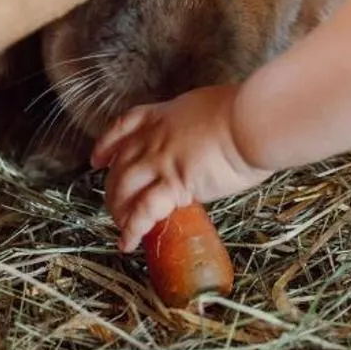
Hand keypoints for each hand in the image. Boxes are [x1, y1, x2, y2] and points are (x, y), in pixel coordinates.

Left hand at [89, 84, 269, 251]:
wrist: (252, 122)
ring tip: (121, 225)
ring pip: (124, 188)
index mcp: (165, 115)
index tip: (98, 159)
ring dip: (118, 209)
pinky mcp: (174, 186)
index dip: (106, 145)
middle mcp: (156, 138)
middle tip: (115, 204)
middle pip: (120, 165)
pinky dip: (132, 229)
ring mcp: (162, 161)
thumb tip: (208, 135)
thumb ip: (199, 122)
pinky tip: (128, 243)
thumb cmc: (246, 112)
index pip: (125, 127)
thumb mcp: (212, 107)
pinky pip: (143, 211)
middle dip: (112, 188)